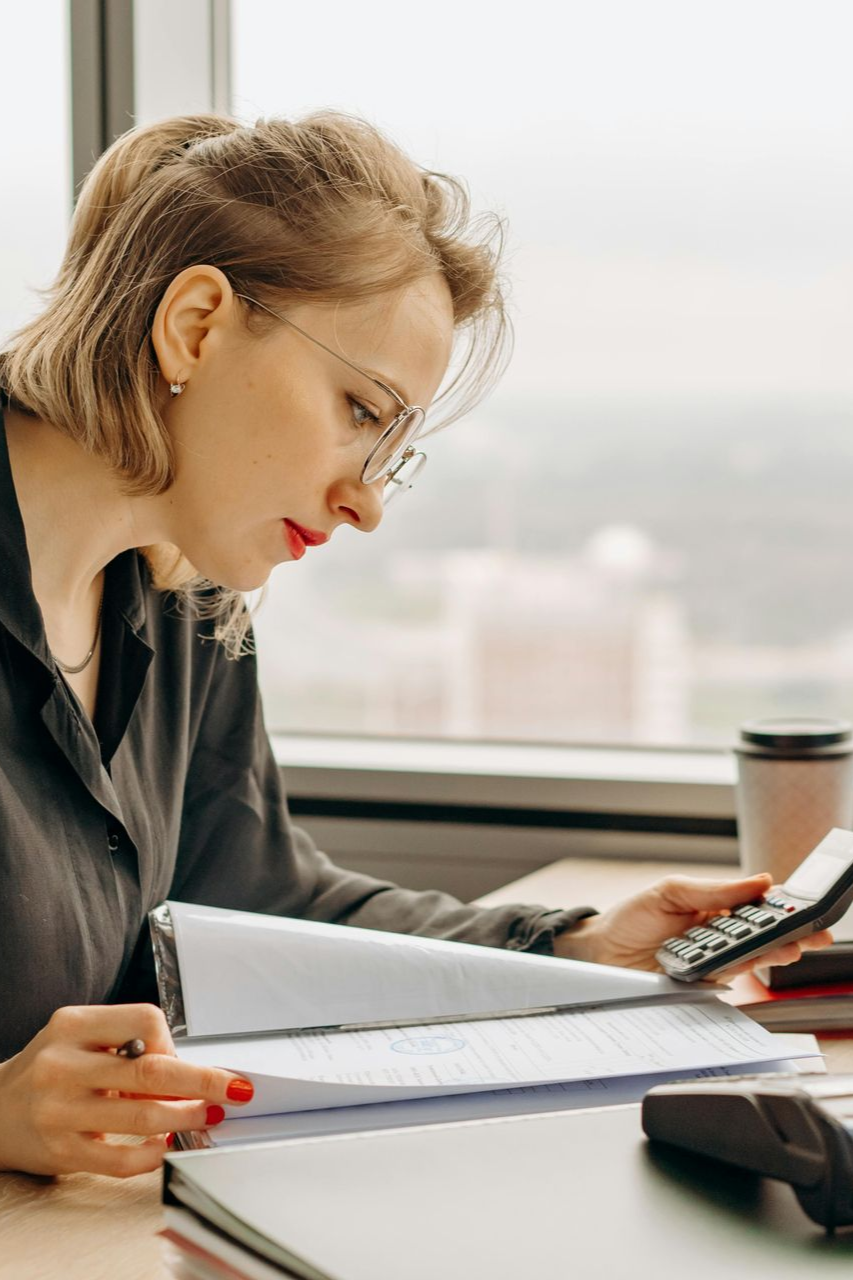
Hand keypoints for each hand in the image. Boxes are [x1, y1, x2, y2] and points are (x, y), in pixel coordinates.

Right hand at [0, 1003, 253, 1177]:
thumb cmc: (50, 1069)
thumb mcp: (78, 1038)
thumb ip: (125, 1044)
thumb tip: (189, 1070)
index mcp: (72, 1025)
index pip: (145, 1020)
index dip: (173, 1042)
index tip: (181, 1060)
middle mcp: (63, 1065)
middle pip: (151, 1071)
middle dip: (203, 1082)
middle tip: (234, 1088)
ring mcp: (59, 1111)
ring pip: (143, 1117)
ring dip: (186, 1117)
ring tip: (205, 1115)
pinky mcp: (61, 1151)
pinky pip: (121, 1159)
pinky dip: (154, 1154)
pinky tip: (165, 1145)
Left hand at [553, 872, 833, 975]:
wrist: (599, 952)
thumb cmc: (631, 918)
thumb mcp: (670, 892)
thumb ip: (714, 890)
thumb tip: (760, 881)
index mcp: (715, 909)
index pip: (757, 908)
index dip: (782, 908)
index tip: (800, 906)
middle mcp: (719, 938)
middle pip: (763, 937)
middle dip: (790, 935)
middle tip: (809, 933)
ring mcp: (713, 963)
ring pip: (752, 959)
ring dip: (773, 954)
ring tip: (790, 947)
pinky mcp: (703, 986)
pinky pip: (728, 979)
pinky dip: (742, 971)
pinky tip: (755, 963)